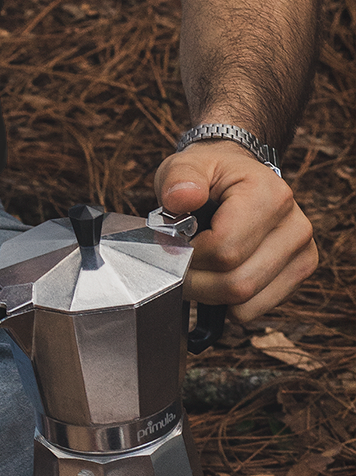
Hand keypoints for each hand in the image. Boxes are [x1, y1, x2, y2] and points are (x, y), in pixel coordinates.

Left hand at [153, 139, 316, 325]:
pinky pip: (254, 310)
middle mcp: (296, 226)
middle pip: (237, 283)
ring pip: (245, 302)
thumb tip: (180, 197)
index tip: (172, 245)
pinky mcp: (299, 273)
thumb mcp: (187, 165)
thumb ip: (179, 178)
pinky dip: (227, 303)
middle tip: (178, 263)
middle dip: (196, 281)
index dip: (190, 256)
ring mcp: (303, 253)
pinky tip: (219, 275)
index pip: (224, 250)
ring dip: (209, 295)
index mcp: (270, 195)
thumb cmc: (212, 174)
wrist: (239, 178)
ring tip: (198, 267)